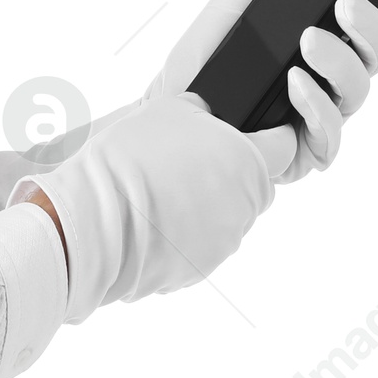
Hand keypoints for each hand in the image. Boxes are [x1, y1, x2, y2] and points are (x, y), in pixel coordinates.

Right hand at [29, 92, 274, 323]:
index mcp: (248, 159)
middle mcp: (246, 203)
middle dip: (234, 172)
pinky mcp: (202, 268)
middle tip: (191, 161)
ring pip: (229, 215)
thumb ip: (203, 113)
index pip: (284, 145)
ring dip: (207, 203)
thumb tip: (212, 116)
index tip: (262, 132)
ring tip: (161, 192)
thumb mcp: (167, 110)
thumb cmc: (129, 159)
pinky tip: (153, 219)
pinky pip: (203, 243)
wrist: (93, 218)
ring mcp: (226, 240)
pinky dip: (186, 233)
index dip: (273, 135)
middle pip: (256, 183)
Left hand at [150, 0, 377, 183]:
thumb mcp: (236, 3)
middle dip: (374, 24)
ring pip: (360, 89)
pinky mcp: (307, 149)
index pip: (376, 17)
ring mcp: (319, 112)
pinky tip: (294, 85)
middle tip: (347, 3)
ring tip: (306, 44)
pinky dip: (315, 103)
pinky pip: (331, 130)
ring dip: (338, 62)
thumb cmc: (200, 64)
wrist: (169, 117)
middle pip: (377, 51)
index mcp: (317, 37)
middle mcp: (325, 76)